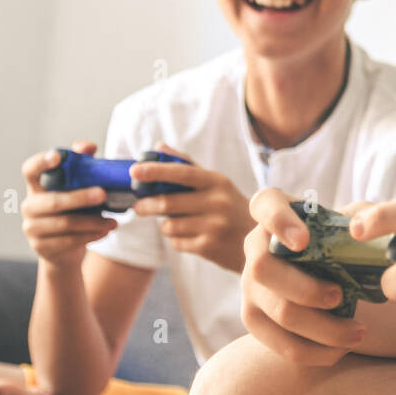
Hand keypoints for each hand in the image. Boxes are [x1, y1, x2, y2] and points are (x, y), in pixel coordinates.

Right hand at [20, 140, 117, 270]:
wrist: (64, 249)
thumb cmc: (74, 210)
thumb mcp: (78, 188)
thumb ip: (82, 164)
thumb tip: (89, 147)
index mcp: (37, 186)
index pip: (31, 170)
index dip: (42, 162)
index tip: (58, 156)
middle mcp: (30, 206)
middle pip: (54, 201)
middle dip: (80, 197)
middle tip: (103, 194)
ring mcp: (32, 228)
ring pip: (65, 223)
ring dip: (92, 221)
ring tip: (113, 221)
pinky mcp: (41, 247)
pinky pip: (69, 241)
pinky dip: (90, 236)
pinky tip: (105, 231)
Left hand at [130, 141, 253, 272]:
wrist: (261, 240)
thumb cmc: (232, 207)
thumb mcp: (217, 184)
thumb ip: (188, 165)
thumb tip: (159, 146)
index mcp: (217, 181)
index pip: (182, 173)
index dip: (156, 171)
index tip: (134, 171)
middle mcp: (217, 202)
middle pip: (168, 203)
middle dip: (147, 205)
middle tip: (138, 206)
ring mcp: (214, 226)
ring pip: (169, 225)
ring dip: (166, 225)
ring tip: (177, 223)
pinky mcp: (210, 247)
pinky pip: (177, 243)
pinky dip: (177, 240)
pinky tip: (191, 237)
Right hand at [240, 188, 370, 365]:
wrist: (316, 266)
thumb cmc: (336, 236)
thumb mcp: (349, 218)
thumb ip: (363, 216)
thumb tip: (367, 229)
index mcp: (273, 210)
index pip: (265, 206)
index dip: (280, 222)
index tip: (304, 241)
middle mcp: (253, 246)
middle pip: (263, 269)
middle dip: (305, 288)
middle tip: (341, 296)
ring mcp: (249, 285)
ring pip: (279, 313)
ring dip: (323, 328)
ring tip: (359, 331)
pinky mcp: (254, 320)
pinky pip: (282, 345)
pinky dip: (316, 352)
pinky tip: (342, 348)